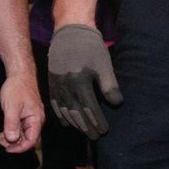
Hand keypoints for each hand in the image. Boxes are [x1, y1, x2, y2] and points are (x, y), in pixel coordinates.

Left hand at [0, 72, 42, 152]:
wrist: (19, 74)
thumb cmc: (17, 87)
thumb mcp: (11, 106)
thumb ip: (12, 123)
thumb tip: (12, 139)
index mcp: (36, 119)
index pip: (31, 141)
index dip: (19, 148)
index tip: (8, 149)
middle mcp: (36, 120)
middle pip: (28, 139)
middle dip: (14, 143)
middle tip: (0, 142)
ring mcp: (31, 117)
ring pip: (24, 134)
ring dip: (12, 138)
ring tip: (0, 138)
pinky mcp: (26, 114)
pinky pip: (21, 127)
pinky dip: (13, 131)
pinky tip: (4, 131)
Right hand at [48, 23, 120, 139]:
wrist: (70, 31)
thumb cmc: (91, 47)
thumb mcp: (104, 65)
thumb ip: (110, 86)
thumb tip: (116, 104)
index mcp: (80, 82)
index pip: (90, 108)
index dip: (97, 121)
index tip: (104, 131)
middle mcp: (66, 86)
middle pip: (77, 113)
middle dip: (87, 127)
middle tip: (95, 137)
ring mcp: (57, 84)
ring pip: (65, 110)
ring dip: (75, 123)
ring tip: (84, 132)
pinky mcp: (52, 82)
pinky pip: (55, 103)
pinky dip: (60, 115)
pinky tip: (67, 123)